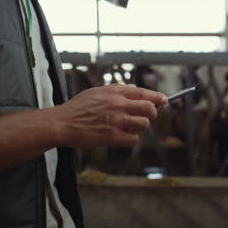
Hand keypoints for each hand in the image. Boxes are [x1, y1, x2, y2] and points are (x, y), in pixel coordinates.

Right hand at [50, 84, 167, 146]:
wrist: (62, 123)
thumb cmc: (78, 107)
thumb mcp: (97, 92)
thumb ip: (117, 90)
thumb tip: (135, 89)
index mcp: (115, 92)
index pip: (144, 93)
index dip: (158, 97)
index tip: (164, 100)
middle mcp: (118, 105)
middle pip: (150, 109)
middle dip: (153, 114)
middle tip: (148, 117)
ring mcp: (116, 121)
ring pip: (144, 124)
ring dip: (140, 127)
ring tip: (129, 127)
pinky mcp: (112, 136)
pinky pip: (133, 138)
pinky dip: (131, 138)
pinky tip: (122, 136)